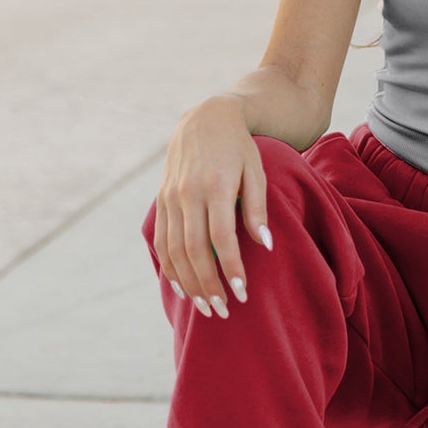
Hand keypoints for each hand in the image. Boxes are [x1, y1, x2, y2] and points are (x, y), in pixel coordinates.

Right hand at [151, 95, 272, 317]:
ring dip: (188, 282)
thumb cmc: (240, 148)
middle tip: (223, 311)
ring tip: (205, 306)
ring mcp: (171, 196)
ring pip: (174, 249)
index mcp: (216, 185)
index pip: (220, 238)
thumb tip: (266, 246)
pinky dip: (169, 266)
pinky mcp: (162, 199)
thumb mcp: (256, 171)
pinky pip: (161, 240)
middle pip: (194, 250)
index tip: (241, 292)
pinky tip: (182, 286)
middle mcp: (188, 193)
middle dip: (208, 284)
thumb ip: (258, 208)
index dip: (230, 268)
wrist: (206, 117)